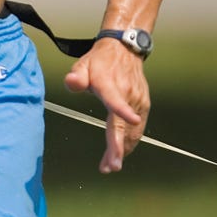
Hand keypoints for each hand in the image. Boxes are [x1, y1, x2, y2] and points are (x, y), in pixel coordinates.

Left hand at [63, 38, 150, 173]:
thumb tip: (72, 82)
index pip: (116, 100)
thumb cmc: (100, 61)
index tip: (131, 120)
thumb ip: (76, 77)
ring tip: (111, 164)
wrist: (124, 50)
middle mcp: (127, 94)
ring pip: (132, 130)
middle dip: (118, 148)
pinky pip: (138, 127)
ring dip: (124, 149)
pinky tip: (123, 151)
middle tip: (111, 166)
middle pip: (124, 125)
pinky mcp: (143, 104)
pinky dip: (131, 141)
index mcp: (110, 85)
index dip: (123, 111)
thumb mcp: (82, 65)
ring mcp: (138, 100)